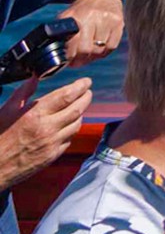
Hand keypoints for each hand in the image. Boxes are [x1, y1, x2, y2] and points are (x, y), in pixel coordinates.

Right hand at [0, 76, 90, 190]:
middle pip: (77, 109)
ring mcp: (51, 143)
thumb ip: (23, 93)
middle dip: (86, 97)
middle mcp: (47, 128)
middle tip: (87, 91)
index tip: (86, 81)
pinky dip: (72, 130)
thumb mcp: (6, 111)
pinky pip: (69, 139)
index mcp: (35, 115)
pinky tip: (68, 125)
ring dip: (80, 113)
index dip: (80, 86)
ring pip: (76, 124)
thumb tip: (35, 78)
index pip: (67, 96)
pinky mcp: (52, 156)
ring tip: (78, 106)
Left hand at [57, 0, 124, 66]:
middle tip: (78, 62)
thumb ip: (61, 33)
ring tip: (88, 55)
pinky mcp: (119, 24)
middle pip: (86, 49)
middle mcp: (93, 18)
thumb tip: (57, 53)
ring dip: (93, 56)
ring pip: (100, 50)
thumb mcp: (68, 16)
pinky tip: (100, 49)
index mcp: (77, 17)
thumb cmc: (82, 9)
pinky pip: (112, 47)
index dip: (70, 57)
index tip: (68, 62)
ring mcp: (108, 21)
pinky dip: (105, 52)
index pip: (73, 45)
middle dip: (81, 59)